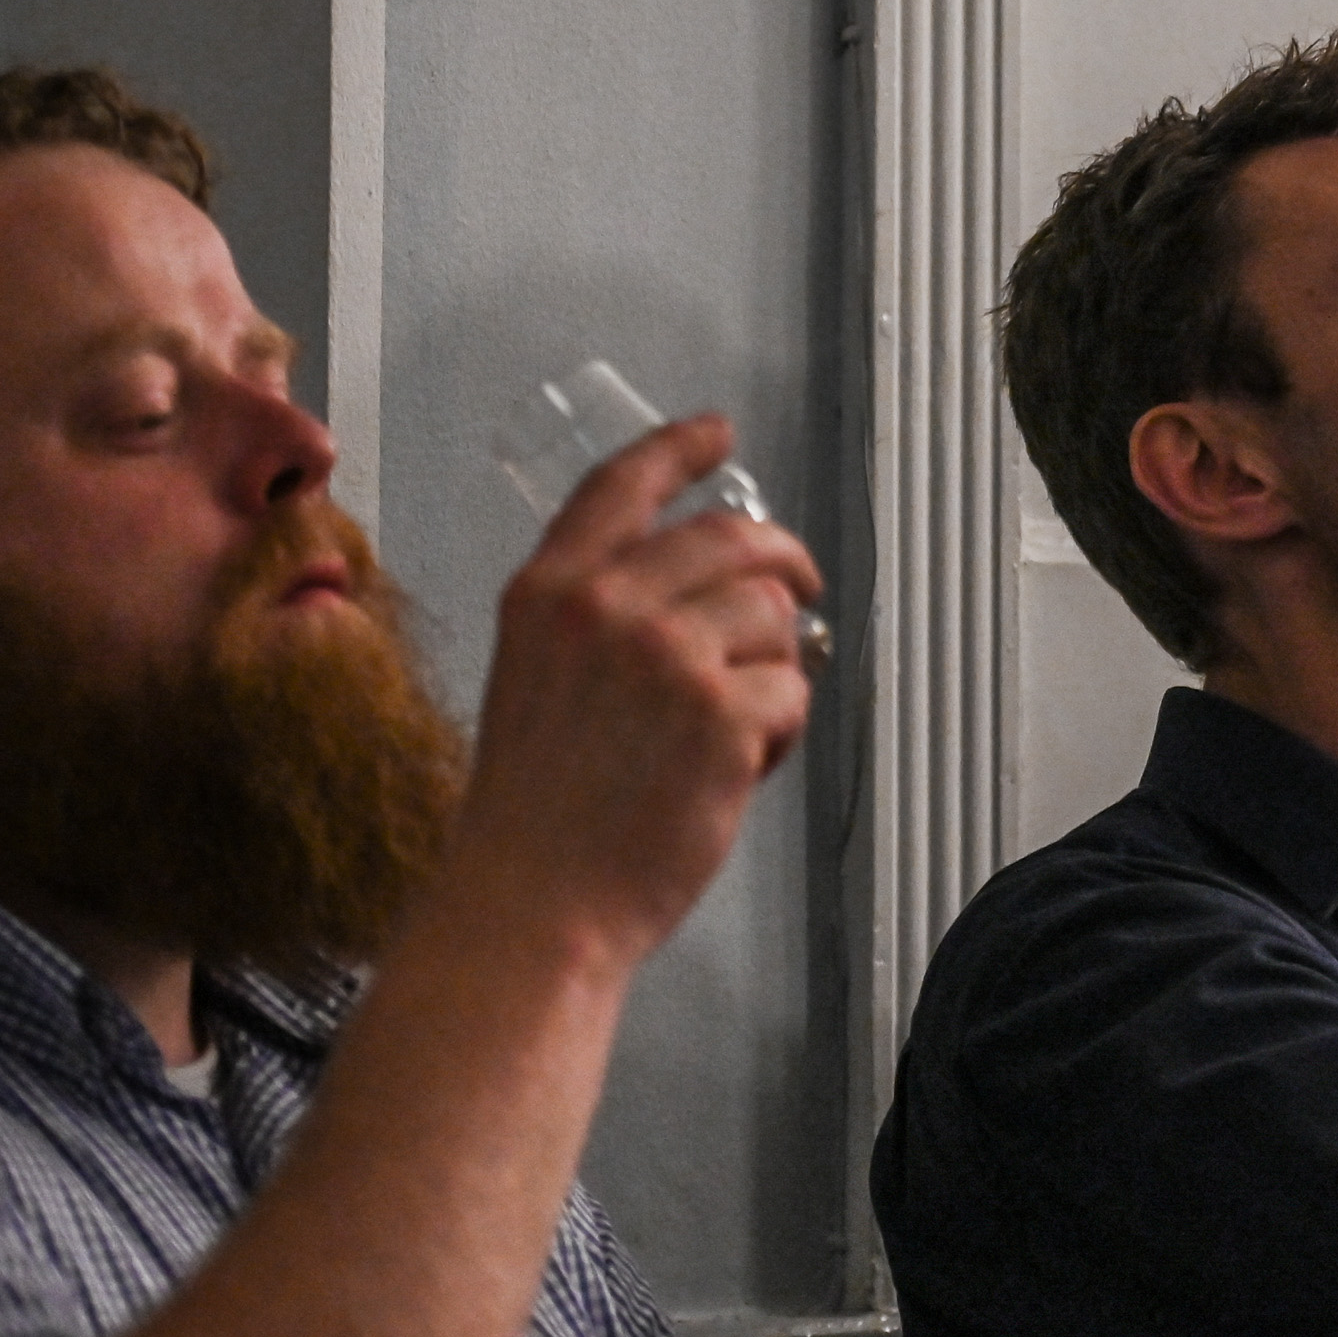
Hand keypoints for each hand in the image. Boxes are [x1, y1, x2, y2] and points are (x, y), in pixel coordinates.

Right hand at [447, 414, 824, 970]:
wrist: (533, 905)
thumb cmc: (537, 815)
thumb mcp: (536, 681)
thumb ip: (602, 622)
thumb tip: (711, 591)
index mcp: (547, 594)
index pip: (620, 485)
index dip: (678, 448)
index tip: (717, 431)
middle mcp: (605, 606)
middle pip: (732, 537)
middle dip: (784, 560)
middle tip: (804, 588)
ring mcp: (667, 655)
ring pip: (775, 615)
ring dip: (778, 664)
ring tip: (741, 724)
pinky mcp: (723, 712)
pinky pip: (794, 691)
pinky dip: (783, 729)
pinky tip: (742, 767)